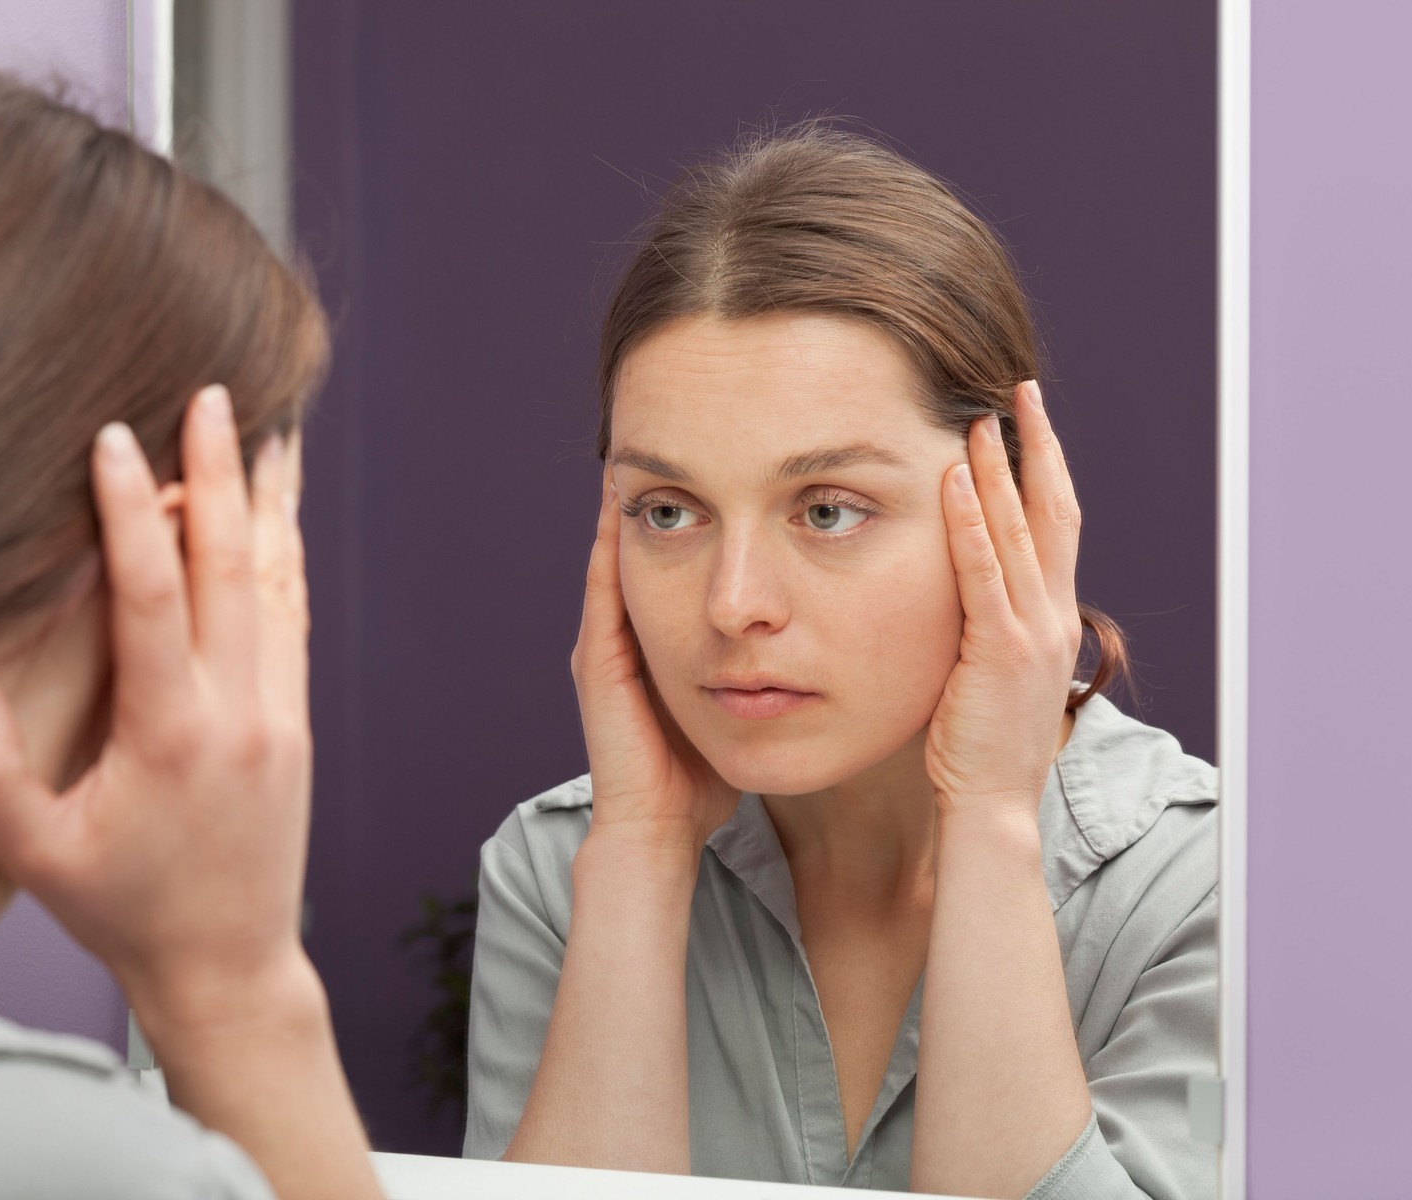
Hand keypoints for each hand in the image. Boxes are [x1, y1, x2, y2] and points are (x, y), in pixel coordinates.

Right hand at [0, 385, 312, 1017]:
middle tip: (214, 395)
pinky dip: (286, 561)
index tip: (117, 437)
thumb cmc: (127, 909)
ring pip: (278, 586)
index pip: (154, 595)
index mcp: (171, 733)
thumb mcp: (35, 855)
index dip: (133, 510)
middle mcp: (239, 710)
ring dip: (271, 505)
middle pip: (232, 567)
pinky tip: (281, 520)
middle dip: (220, 473)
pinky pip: (294, 621)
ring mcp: (279, 713)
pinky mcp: (297, 723)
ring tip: (271, 431)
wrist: (230, 962)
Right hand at [572, 471, 736, 854]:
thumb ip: (764, 667)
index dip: (694, 512)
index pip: (678, 558)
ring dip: (631, 506)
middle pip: (647, 548)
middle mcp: (626, 634)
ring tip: (641, 451)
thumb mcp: (743, 703)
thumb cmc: (704, 777)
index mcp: (660, 641)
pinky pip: (603, 590)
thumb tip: (812, 634)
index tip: (722, 462)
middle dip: (663, 494)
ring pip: (616, 557)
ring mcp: (605, 644)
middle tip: (675, 433)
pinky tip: (623, 505)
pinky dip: (609, 546)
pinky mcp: (599, 660)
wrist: (660, 829)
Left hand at [925, 381, 1082, 817]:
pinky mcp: (999, 649)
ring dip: (998, 471)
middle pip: (1051, 512)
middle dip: (1036, 448)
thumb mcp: (990, 672)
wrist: (994, 803)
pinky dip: (968, 522)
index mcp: (1053, 619)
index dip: (1047, 471)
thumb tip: (962, 590)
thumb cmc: (981, 745)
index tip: (1031, 423)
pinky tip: (951, 480)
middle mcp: (1053, 616)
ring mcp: (1031, 631)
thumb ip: (986, 625)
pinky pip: (982, 573)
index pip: (1057, 527)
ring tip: (980, 418)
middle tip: (1020, 394)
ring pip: (1018, 532)